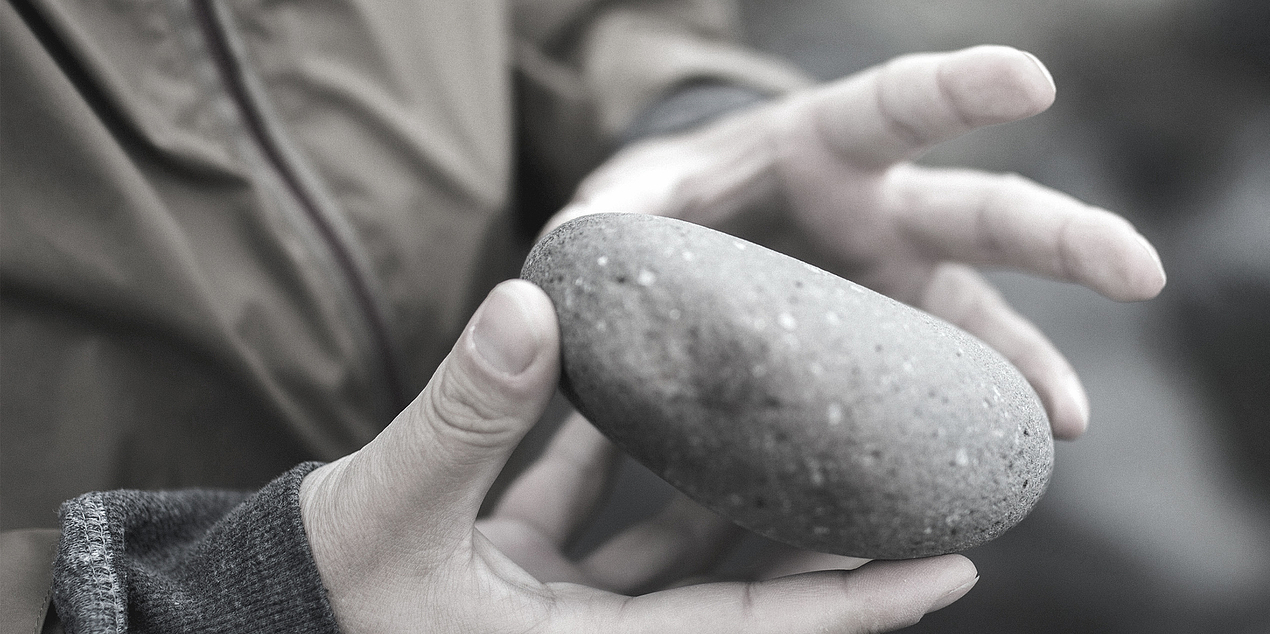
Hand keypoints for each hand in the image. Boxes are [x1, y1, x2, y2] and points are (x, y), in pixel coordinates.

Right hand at [300, 280, 978, 632]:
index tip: (952, 566)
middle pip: (731, 587)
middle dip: (811, 534)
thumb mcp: (389, 510)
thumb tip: (535, 310)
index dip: (857, 606)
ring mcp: (553, 608)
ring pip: (665, 544)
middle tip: (892, 468)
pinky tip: (636, 388)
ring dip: (719, 481)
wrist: (238, 621)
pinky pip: (589, 513)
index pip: (750, 631)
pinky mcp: (515, 571)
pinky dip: (613, 458)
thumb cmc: (314, 595)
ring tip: (784, 410)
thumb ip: (466, 418)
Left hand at [550, 45, 1167, 438]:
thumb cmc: (672, 197)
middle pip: (982, 216)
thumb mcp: (634, 192)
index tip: (1032, 81)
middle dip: (1061, 238)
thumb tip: (578, 246)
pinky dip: (974, 419)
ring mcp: (896, 283)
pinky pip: (944, 385)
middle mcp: (881, 211)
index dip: (964, 90)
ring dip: (1032, 363)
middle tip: (1139, 272)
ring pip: (983, 316)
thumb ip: (611, 212)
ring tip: (1067, 422)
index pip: (900, 104)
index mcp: (824, 144)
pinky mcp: (888, 346)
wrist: (692, 238)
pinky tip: (1005, 461)